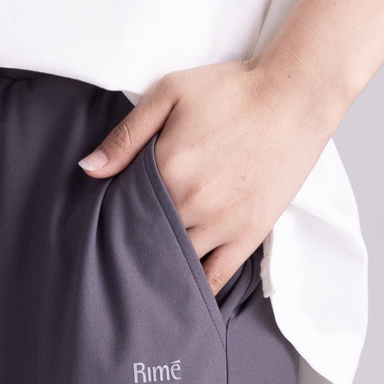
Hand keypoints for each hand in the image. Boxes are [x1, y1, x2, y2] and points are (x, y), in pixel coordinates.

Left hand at [79, 59, 342, 293]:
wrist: (295, 97)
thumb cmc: (233, 91)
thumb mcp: (170, 94)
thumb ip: (127, 135)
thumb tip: (89, 170)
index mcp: (167, 169)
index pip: (122, 207)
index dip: (112, 213)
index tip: (106, 215)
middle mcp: (191, 203)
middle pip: (145, 238)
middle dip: (132, 241)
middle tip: (122, 244)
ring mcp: (221, 224)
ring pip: (176, 262)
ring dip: (159, 265)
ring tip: (146, 267)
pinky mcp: (249, 235)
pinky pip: (215, 278)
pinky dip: (195, 289)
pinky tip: (180, 292)